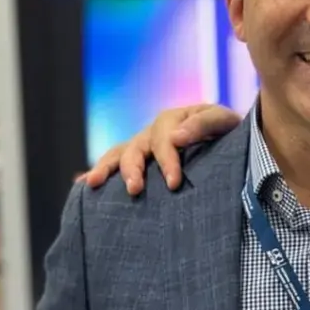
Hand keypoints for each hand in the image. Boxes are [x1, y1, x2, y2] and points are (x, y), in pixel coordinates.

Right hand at [77, 104, 242, 195]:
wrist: (227, 136)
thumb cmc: (227, 130)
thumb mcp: (223, 121)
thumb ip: (204, 124)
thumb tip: (175, 137)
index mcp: (173, 120)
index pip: (164, 141)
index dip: (168, 162)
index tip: (173, 183)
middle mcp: (153, 132)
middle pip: (134, 149)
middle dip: (132, 170)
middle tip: (135, 190)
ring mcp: (143, 146)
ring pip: (118, 155)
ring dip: (105, 169)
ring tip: (92, 184)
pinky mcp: (140, 160)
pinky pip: (114, 163)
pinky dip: (98, 171)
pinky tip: (82, 185)